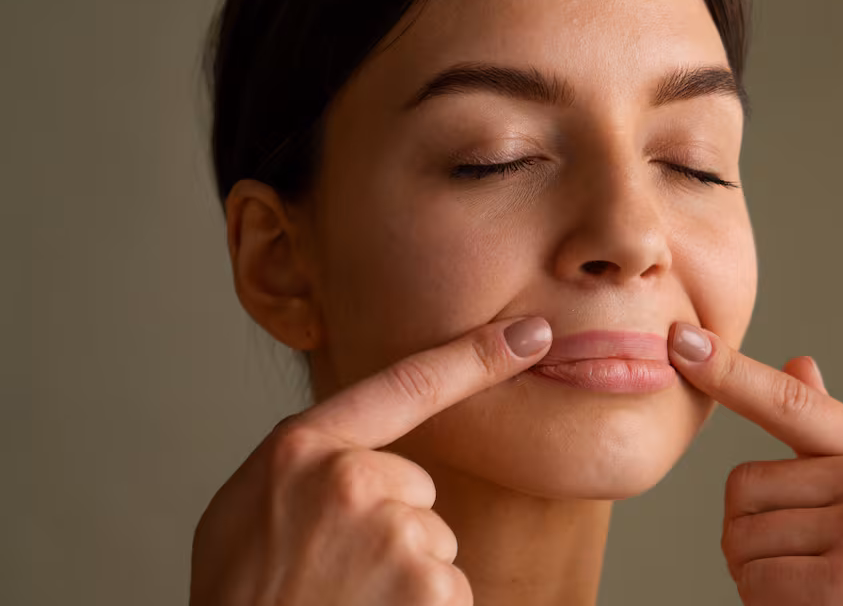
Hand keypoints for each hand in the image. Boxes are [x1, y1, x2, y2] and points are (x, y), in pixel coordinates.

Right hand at [190, 316, 552, 605]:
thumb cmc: (239, 598)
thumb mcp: (244, 508)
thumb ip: (304, 465)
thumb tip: (345, 452)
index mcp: (304, 449)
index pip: (406, 385)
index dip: (476, 356)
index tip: (532, 335)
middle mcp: (352, 480)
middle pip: (419, 491)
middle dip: (394, 530)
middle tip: (336, 574)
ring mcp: (394, 535)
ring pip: (435, 546)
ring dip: (405, 579)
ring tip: (347, 602)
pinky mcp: (428, 590)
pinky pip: (450, 592)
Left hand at [668, 322, 842, 604]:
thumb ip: (830, 440)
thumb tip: (800, 363)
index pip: (790, 403)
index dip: (730, 372)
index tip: (682, 340)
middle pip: (744, 484)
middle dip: (753, 535)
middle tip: (807, 566)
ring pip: (741, 537)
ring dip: (758, 576)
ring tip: (813, 591)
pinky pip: (755, 579)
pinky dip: (766, 605)